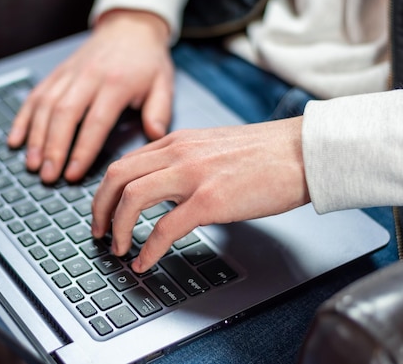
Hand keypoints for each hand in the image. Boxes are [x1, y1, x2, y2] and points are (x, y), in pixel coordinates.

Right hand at [7, 9, 173, 182]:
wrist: (129, 26)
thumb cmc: (147, 60)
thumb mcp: (163, 82)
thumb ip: (159, 111)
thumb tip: (154, 135)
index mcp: (116, 83)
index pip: (96, 122)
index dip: (82, 150)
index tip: (73, 175)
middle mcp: (88, 77)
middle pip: (64, 115)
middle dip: (52, 148)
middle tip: (47, 175)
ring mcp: (69, 73)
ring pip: (45, 106)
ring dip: (35, 137)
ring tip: (32, 164)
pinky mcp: (57, 72)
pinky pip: (35, 95)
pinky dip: (23, 118)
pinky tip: (15, 140)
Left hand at [91, 117, 310, 272]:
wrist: (302, 151)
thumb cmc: (264, 153)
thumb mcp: (211, 146)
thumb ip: (183, 160)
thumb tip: (165, 184)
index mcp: (176, 141)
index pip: (125, 163)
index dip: (107, 191)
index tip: (105, 211)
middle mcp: (177, 153)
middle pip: (116, 177)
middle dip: (100, 208)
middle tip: (100, 232)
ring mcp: (192, 175)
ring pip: (132, 198)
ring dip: (118, 227)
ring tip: (119, 249)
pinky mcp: (210, 200)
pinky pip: (165, 228)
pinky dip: (148, 248)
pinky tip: (146, 261)